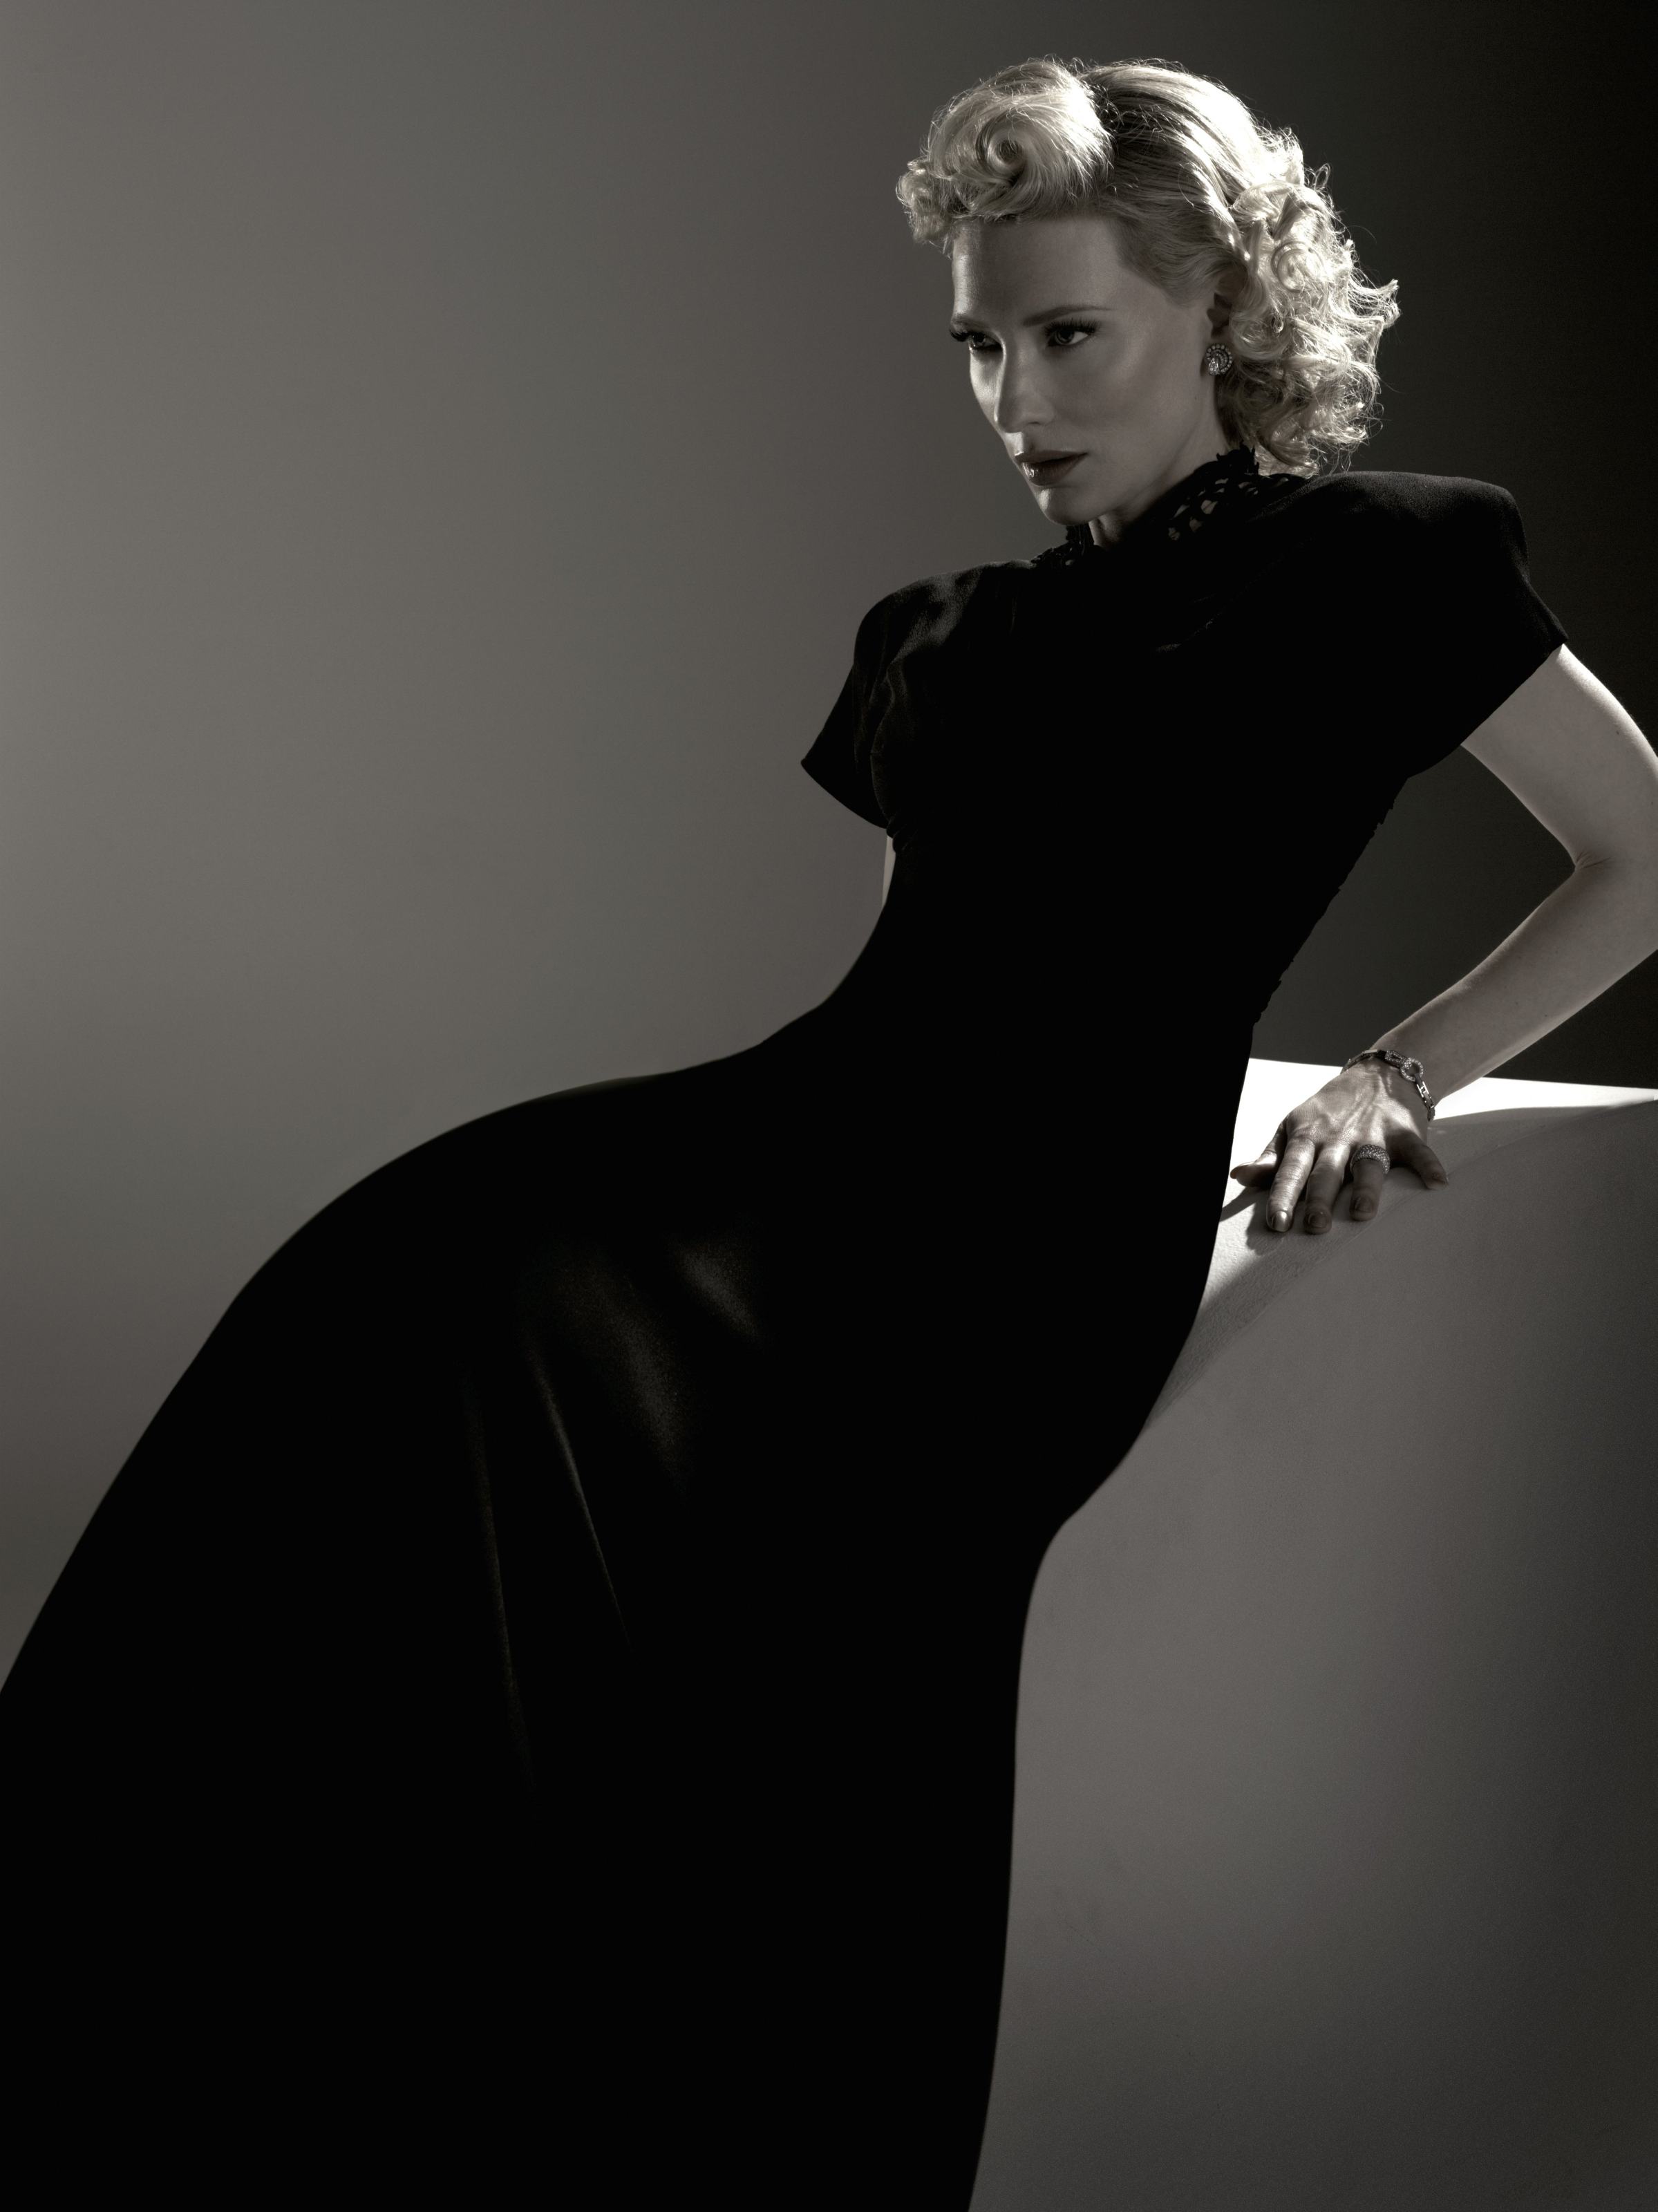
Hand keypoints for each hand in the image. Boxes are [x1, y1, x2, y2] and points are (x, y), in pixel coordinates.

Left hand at [1229, 1061, 1449, 1233]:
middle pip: (1327, 1171)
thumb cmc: (1329, 1112)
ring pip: (1369, 1163)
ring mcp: (1373, 1135)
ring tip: (1363, 1212)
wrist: (1377, 1075)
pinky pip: (1419, 1151)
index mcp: (1307, 1137)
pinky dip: (1430, 1165)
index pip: (1290, 1169)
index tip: (1277, 1224)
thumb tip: (1239, 1176)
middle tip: (1315, 1226)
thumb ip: (1271, 1157)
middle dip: (1320, 1198)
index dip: (1282, 1195)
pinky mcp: (1405, 1134)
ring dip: (1367, 1187)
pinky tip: (1438, 1183)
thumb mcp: (1294, 1127)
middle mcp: (1338, 1138)